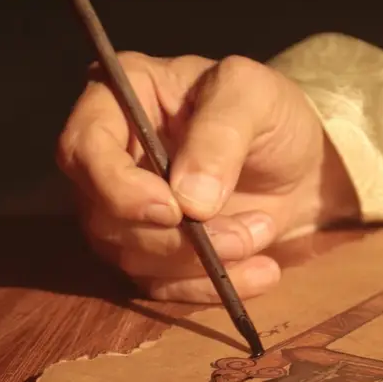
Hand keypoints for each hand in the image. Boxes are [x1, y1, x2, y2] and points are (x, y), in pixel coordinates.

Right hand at [58, 53, 357, 302]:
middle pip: (105, 216)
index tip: (173, 209)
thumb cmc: (268, 111)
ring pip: (133, 258)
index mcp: (118, 101)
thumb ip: (220, 135)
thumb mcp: (252, 95)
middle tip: (246, 232)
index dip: (118, 187)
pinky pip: (162, 287)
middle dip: (177, 237)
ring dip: (201, 262)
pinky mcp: (150, 254)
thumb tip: (189, 201)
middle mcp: (109, 159)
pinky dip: (210, 286)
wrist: (300, 160)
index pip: (82, 149)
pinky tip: (260, 272)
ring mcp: (125, 211)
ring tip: (263, 233)